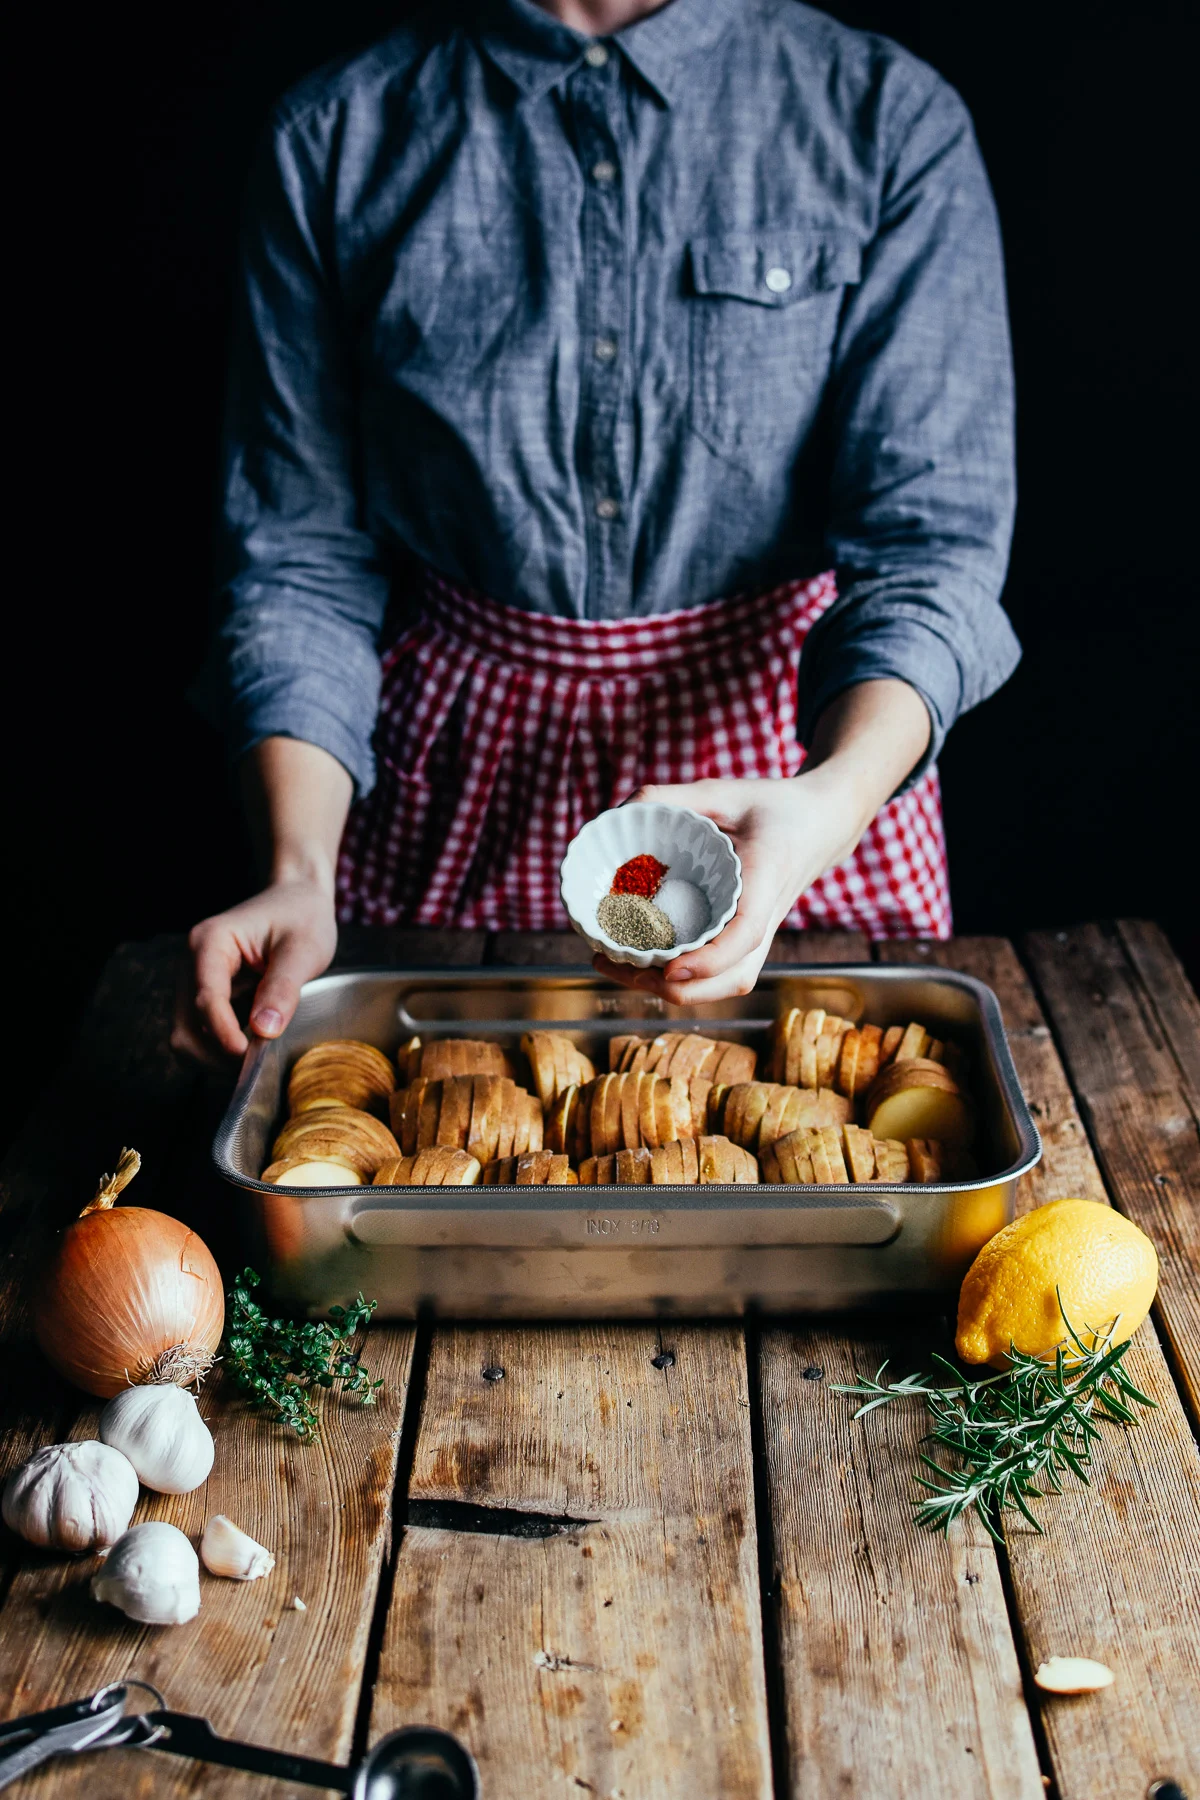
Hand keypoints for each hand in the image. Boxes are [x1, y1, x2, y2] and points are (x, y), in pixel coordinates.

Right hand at [172, 876, 337, 1062]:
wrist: (298, 900)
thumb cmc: (301, 917)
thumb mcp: (303, 949)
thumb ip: (282, 988)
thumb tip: (264, 1031)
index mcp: (210, 942)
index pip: (206, 999)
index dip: (223, 1034)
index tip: (248, 1057)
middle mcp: (193, 962)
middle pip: (185, 1027)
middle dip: (217, 1054)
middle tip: (258, 1065)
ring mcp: (195, 981)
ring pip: (188, 1036)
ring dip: (217, 1056)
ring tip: (257, 1056)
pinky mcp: (205, 995)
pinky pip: (202, 1033)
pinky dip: (222, 1048)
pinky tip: (252, 1044)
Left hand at [593, 768, 871, 1004]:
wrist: (820, 824)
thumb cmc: (773, 807)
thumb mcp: (723, 791)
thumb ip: (672, 797)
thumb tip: (620, 811)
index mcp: (766, 878)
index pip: (746, 933)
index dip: (709, 959)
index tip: (670, 969)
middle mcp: (768, 918)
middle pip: (732, 977)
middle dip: (676, 987)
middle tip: (616, 965)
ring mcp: (762, 936)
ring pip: (727, 984)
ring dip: (676, 990)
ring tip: (619, 969)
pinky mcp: (751, 941)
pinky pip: (722, 974)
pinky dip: (685, 980)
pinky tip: (642, 963)